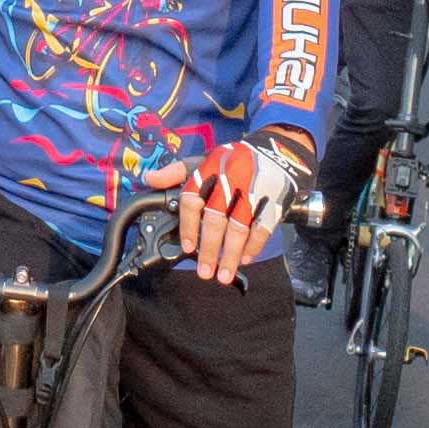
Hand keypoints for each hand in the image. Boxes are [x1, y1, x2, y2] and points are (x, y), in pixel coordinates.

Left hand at [165, 135, 303, 288]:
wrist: (277, 152)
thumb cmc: (233, 161)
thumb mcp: (204, 160)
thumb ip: (176, 172)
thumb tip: (150, 179)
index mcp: (210, 168)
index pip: (193, 199)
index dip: (188, 226)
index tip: (187, 247)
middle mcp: (231, 179)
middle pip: (216, 219)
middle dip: (209, 249)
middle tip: (204, 271)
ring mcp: (254, 190)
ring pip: (240, 228)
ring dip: (231, 255)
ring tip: (224, 275)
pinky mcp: (274, 200)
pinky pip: (262, 228)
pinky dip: (253, 246)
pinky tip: (244, 259)